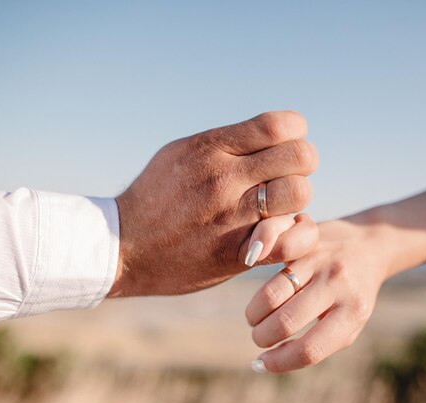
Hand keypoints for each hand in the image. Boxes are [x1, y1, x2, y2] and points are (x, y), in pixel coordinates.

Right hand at [109, 111, 318, 296]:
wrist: (124, 247)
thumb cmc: (156, 196)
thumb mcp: (182, 153)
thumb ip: (226, 143)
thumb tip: (271, 135)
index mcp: (210, 148)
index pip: (279, 126)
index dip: (295, 132)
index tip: (284, 144)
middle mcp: (223, 178)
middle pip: (300, 157)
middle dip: (302, 164)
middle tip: (286, 176)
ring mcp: (231, 217)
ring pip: (299, 194)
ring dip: (298, 199)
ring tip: (281, 205)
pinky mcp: (237, 253)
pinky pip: (291, 240)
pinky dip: (298, 234)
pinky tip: (284, 231)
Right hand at [245, 214, 391, 372]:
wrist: (369, 245)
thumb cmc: (354, 295)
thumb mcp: (348, 323)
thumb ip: (317, 343)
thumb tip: (268, 362)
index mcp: (352, 313)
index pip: (310, 348)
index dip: (280, 362)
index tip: (262, 364)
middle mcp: (338, 285)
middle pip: (286, 322)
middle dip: (262, 337)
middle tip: (259, 339)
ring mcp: (320, 263)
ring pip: (272, 295)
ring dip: (254, 315)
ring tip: (255, 321)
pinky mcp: (303, 246)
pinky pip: (271, 273)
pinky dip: (260, 295)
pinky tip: (259, 303)